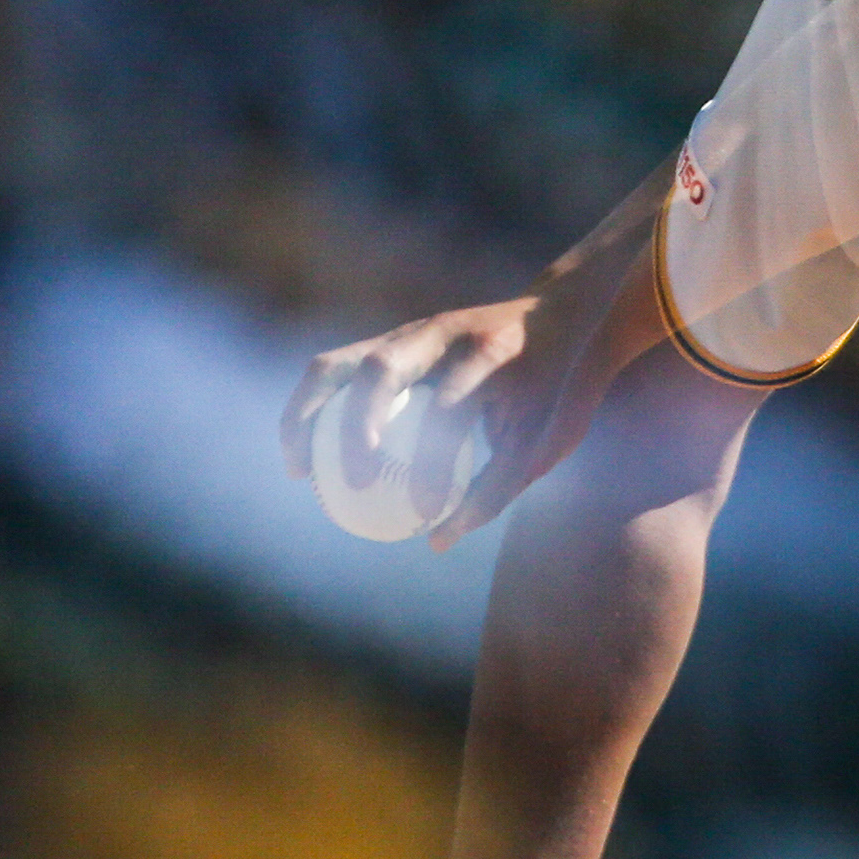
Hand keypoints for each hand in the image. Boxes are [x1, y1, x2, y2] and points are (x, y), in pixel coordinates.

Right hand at [282, 298, 536, 552]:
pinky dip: (311, 408)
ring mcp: (410, 329)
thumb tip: (436, 542)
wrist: (558, 316)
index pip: (450, 410)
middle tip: (357, 485)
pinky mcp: (390, 336)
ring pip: (340, 364)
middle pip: (382, 371)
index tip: (425, 510)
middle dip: (356, 427)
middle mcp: (444, 334)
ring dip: (306, 415)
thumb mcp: (546, 437)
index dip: (432, 465)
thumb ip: (496, 487)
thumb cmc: (553, 389)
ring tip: (300, 471)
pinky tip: (305, 455)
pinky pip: (336, 370)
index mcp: (492, 355)